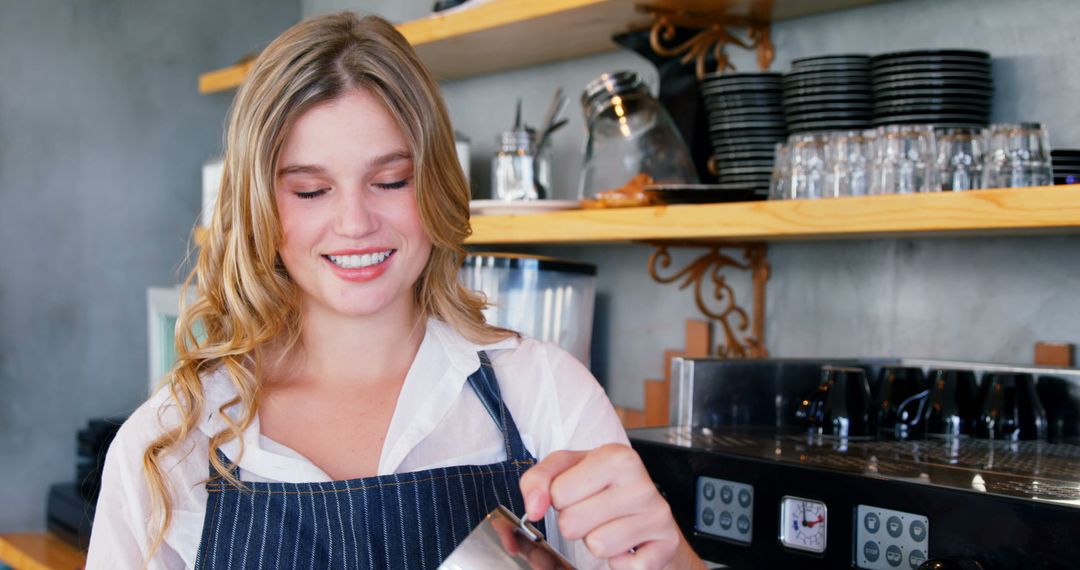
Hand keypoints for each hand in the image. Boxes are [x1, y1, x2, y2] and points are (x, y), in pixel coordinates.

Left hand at [520, 443, 696, 568]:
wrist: (647, 507)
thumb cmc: (603, 486)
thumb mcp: (567, 469)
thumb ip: (538, 480)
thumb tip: (534, 508)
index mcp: (615, 456)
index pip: (557, 494)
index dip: (560, 500)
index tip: (579, 493)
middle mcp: (640, 482)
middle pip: (573, 523)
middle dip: (575, 523)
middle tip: (594, 511)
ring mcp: (657, 514)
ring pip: (597, 546)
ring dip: (596, 541)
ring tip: (610, 525)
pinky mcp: (667, 544)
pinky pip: (623, 566)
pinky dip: (619, 561)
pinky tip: (627, 543)